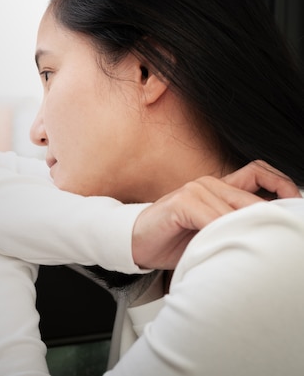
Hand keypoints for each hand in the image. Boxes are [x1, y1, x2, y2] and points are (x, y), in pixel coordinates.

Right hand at [132, 160, 300, 269]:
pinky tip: (223, 246)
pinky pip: (213, 219)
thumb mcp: (209, 233)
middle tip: (284, 236)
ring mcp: (194, 191)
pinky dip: (223, 234)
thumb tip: (270, 235)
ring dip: (246, 232)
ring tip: (256, 249)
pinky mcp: (182, 203)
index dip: (282, 185)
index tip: (297, 204)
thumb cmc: (172, 240)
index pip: (259, 174)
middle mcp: (208, 183)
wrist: (135, 242)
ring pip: (235, 211)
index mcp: (218, 187)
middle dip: (270, 219)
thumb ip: (233, 226)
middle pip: (252, 198)